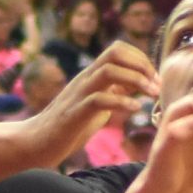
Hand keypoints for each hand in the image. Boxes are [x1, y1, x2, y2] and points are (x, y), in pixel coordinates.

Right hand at [25, 41, 152, 160]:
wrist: (37, 143)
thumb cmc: (69, 127)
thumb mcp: (97, 105)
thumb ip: (113, 92)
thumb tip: (136, 85)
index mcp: (91, 76)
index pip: (118, 49)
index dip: (141, 58)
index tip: (154, 79)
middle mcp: (85, 79)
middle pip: (115, 51)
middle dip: (142, 64)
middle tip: (156, 84)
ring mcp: (79, 94)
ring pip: (109, 70)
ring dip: (136, 79)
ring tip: (151, 94)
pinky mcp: (75, 113)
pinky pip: (100, 99)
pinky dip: (122, 102)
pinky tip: (135, 109)